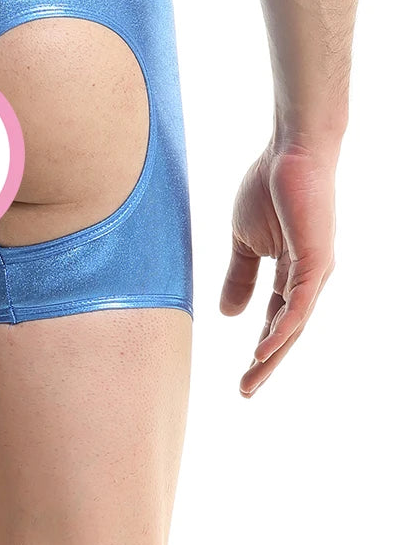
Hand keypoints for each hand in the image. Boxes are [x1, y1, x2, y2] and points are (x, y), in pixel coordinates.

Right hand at [222, 139, 337, 396]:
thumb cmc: (269, 188)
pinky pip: (298, 305)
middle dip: (266, 363)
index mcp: (291, 274)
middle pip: (287, 330)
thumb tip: (228, 314)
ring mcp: (315, 272)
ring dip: (272, 354)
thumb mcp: (243, 240)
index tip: (242, 375)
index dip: (259, 347)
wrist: (290, 152)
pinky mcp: (316, 261)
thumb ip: (239, 276)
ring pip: (294, 324)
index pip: (275, 318)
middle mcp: (309, 280)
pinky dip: (282, 328)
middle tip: (245, 391)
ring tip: (252, 379)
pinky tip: (265, 347)